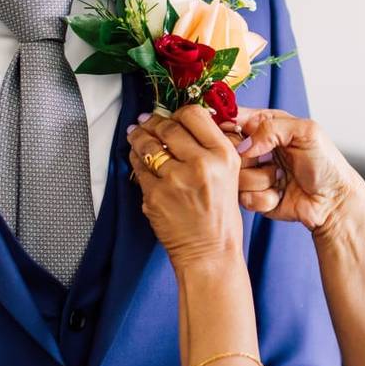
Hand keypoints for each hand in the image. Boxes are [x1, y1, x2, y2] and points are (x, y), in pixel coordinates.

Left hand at [128, 106, 244, 271]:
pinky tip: (138, 159)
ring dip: (138, 137)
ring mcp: (175, 180)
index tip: (172, 117)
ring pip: (147, 145)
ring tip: (136, 134)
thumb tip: (179, 122)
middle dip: (154, 123)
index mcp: (223, 155)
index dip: (178, 112)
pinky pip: (139, 169)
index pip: (194, 114)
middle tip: (148, 122)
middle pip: (167, 127)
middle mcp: (201, 164)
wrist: (210, 253)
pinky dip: (136, 161)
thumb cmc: (220, 216)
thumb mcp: (228, 175)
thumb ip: (209, 148)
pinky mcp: (155, 195)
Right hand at [230, 109, 362, 233]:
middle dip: (249, 157)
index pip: (232, 119)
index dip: (229, 127)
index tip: (241, 136)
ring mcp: (252, 173)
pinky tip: (280, 195)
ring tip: (281, 177)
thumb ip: (271, 128)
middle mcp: (255, 148)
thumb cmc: (326, 164)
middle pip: (227, 150)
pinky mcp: (253, 197)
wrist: (333, 201)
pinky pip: (244, 198)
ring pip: (234, 176)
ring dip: (261, 179)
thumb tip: (243, 146)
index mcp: (265, 125)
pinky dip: (265, 198)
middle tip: (271, 159)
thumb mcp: (306, 131)